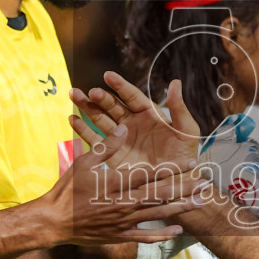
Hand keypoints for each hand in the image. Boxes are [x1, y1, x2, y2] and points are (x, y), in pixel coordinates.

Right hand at [42, 119, 204, 246]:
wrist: (54, 222)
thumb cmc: (67, 190)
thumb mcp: (84, 162)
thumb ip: (106, 146)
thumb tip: (124, 128)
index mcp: (116, 183)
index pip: (150, 174)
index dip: (172, 167)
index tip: (190, 161)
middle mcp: (123, 203)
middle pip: (160, 194)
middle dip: (184, 187)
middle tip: (204, 182)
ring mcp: (123, 221)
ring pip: (158, 213)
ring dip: (180, 207)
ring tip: (199, 202)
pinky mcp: (120, 235)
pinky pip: (145, 236)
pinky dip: (162, 234)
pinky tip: (178, 230)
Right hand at [69, 72, 201, 170]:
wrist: (176, 183)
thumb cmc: (185, 156)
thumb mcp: (186, 131)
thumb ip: (179, 108)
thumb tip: (176, 82)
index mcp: (149, 114)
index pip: (132, 96)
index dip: (120, 85)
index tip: (108, 76)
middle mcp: (132, 123)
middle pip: (113, 106)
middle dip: (100, 97)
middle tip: (90, 92)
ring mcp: (121, 138)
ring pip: (101, 118)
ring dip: (87, 107)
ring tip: (75, 96)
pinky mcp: (113, 153)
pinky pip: (96, 139)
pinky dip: (83, 129)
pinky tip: (72, 119)